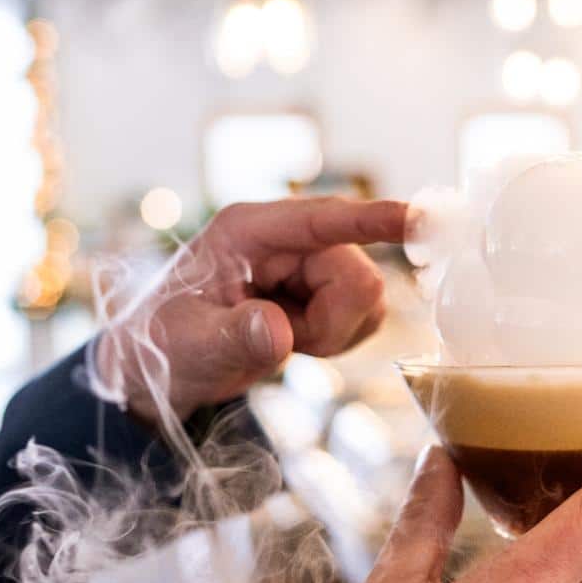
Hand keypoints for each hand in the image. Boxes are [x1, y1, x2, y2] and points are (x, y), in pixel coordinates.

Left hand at [96, 196, 406, 424]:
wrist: (160, 365)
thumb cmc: (163, 342)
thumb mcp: (190, 343)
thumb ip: (234, 335)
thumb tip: (277, 331)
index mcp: (248, 231)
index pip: (323, 219)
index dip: (374, 219)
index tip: (421, 218)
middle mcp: (286, 239)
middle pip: (357, 275)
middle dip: (331, 323)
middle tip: (285, 344)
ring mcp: (309, 263)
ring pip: (367, 298)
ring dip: (333, 333)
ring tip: (283, 340)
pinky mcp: (324, 290)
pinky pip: (364, 315)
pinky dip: (337, 339)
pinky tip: (298, 342)